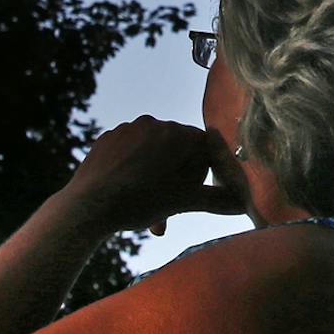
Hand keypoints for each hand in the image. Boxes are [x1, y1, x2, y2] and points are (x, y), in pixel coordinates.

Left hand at [65, 116, 247, 235]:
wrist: (88, 205)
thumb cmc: (140, 201)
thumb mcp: (183, 201)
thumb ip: (217, 199)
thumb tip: (244, 203)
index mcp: (176, 134)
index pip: (204, 148)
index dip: (202, 173)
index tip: (191, 194)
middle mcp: (152, 123)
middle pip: (177, 151)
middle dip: (177, 180)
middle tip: (169, 210)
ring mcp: (127, 129)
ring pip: (153, 152)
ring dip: (156, 177)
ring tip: (147, 207)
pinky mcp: (107, 139)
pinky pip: (130, 152)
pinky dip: (135, 171)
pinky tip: (128, 193)